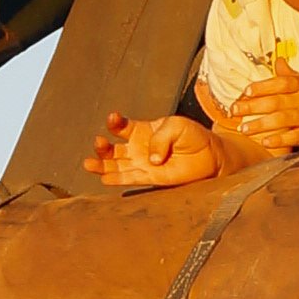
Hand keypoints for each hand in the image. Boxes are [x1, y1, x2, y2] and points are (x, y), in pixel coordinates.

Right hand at [87, 109, 220, 189]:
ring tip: (89, 164)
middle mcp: (137, 148)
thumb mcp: (176, 126)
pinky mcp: (149, 178)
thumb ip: (161, 138)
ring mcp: (141, 164)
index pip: (121, 126)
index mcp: (141, 130)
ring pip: (115, 166)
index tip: (113, 119)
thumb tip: (151, 161)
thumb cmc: (193, 136)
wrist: (209, 155)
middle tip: (99, 143)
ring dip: (101, 165)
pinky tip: (104, 178)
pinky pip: (129, 179)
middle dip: (102, 147)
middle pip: (112, 149)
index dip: (114, 122)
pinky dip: (116, 179)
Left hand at [217, 73, 298, 158]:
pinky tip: (265, 142)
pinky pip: (295, 136)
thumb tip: (277, 61)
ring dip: (260, 124)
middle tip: (233, 110)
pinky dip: (280, 139)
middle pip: (274, 101)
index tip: (245, 91)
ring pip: (281, 119)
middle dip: (251, 106)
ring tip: (243, 129)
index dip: (262, 86)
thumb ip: (292, 75)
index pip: (280, 82)